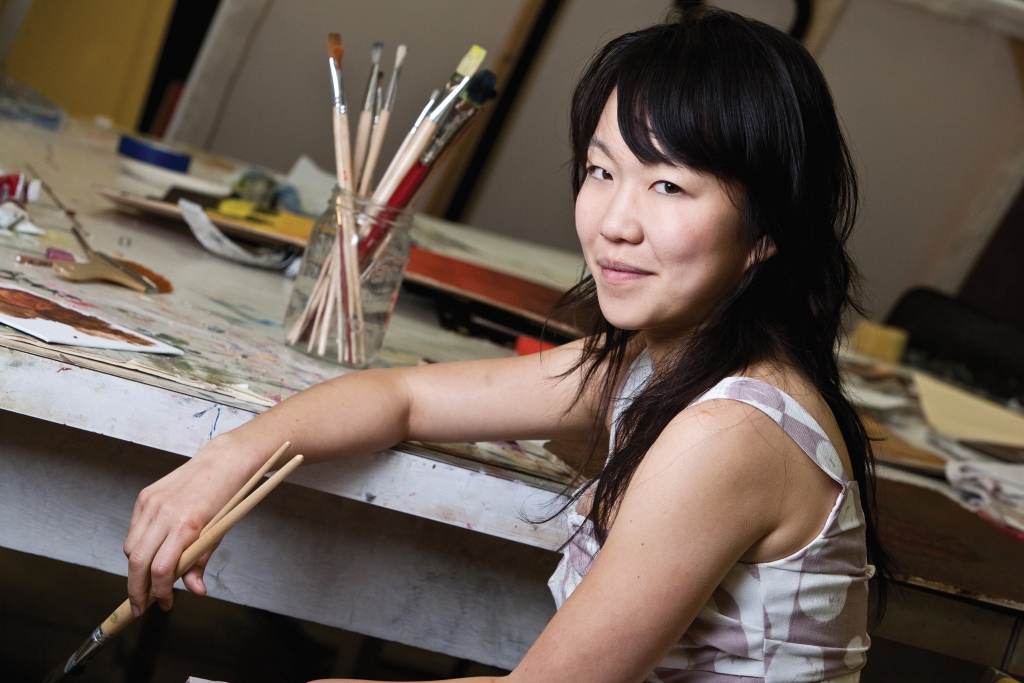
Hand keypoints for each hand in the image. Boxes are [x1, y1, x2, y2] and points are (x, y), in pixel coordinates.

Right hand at [122, 436, 254, 614]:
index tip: (164, 604)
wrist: (222, 461)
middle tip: (140, 606)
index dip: (159, 592)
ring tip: (147, 580)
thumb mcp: (219, 533)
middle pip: (137, 562)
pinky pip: (133, 530)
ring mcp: (151, 503)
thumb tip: (194, 591)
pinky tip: (150, 553)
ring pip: (130, 548)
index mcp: (187, 524)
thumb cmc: (226, 497)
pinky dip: (137, 547)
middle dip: (136, 589)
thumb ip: (200, 562)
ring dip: (135, 569)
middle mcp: (164, 513)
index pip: (161, 569)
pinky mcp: (145, 496)